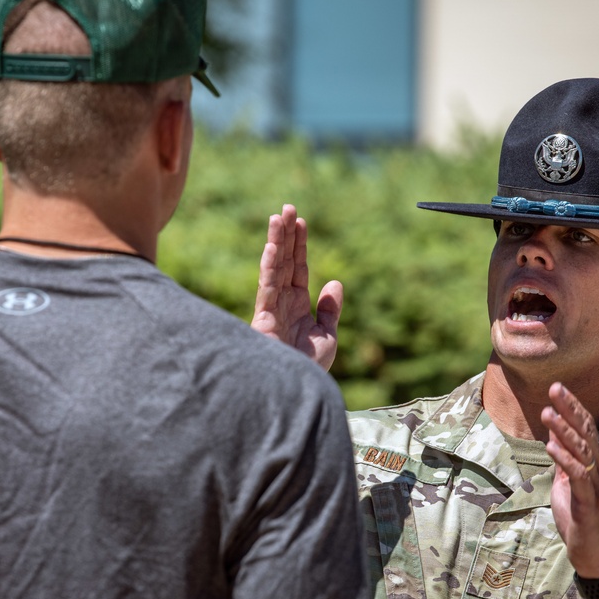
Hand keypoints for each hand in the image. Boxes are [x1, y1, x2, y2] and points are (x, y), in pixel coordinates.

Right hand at [251, 204, 342, 370]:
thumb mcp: (327, 336)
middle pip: (285, 262)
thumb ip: (330, 310)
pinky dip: (270, 268)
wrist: (297, 391)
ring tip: (277, 217)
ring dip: (276, 242)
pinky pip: (267, 288)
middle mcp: (282, 302)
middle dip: (285, 235)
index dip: (299, 244)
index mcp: (297, 304)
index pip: (298, 267)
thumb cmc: (309, 369)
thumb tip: (335, 282)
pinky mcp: (264, 319)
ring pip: (274, 269)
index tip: (300, 220)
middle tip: (286, 207)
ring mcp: (272, 309)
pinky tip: (273, 248)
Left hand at [541, 382, 598, 577]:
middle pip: (587, 433)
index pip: (587, 429)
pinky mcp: (589, 505)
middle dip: (570, 409)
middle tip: (555, 387)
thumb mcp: (568, 486)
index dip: (573, 408)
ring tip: (547, 412)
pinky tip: (551, 446)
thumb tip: (554, 439)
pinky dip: (565, 460)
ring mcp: (597, 488)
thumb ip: (564, 463)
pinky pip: (579, 477)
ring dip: (564, 431)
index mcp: (595, 466)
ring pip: (583, 452)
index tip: (558, 388)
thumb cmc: (582, 521)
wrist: (597, 559)